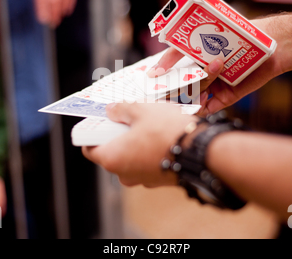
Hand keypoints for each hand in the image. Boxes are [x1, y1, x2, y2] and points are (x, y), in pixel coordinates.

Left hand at [83, 103, 197, 186]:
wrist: (201, 152)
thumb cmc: (167, 131)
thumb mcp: (141, 110)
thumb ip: (122, 109)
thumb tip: (111, 110)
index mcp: (112, 158)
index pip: (89, 149)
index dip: (93, 133)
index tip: (101, 122)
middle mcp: (124, 174)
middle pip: (112, 152)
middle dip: (118, 134)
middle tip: (127, 117)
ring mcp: (142, 180)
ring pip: (131, 157)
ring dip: (136, 142)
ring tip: (148, 123)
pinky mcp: (159, 181)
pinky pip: (147, 163)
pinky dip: (149, 150)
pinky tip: (161, 135)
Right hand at [147, 18, 284, 115]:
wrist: (267, 43)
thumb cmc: (232, 34)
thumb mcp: (195, 38)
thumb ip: (173, 55)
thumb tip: (153, 73)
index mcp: (191, 62)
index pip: (170, 76)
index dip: (159, 83)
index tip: (147, 88)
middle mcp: (200, 75)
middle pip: (179, 91)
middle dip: (170, 94)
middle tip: (163, 95)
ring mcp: (212, 87)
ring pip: (192, 100)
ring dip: (189, 99)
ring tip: (192, 91)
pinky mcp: (225, 96)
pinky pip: (209, 108)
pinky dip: (202, 107)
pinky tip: (203, 98)